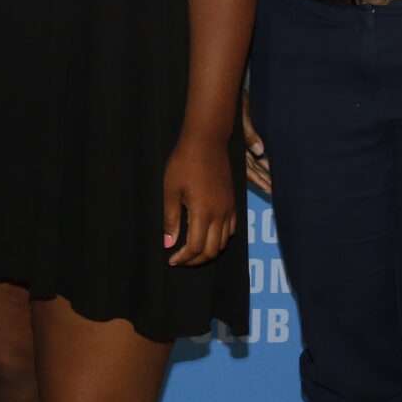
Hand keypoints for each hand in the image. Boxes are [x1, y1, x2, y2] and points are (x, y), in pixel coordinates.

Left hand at [162, 131, 236, 267]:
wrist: (207, 141)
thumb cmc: (184, 163)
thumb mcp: (171, 190)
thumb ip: (170, 219)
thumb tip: (168, 244)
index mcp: (203, 212)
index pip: (195, 247)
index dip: (183, 258)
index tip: (171, 260)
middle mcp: (220, 214)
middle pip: (212, 250)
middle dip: (195, 260)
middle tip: (180, 259)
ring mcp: (229, 208)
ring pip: (223, 242)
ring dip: (208, 251)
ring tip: (192, 251)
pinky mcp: (233, 202)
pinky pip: (231, 230)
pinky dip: (220, 239)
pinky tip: (207, 235)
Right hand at [242, 91, 271, 197]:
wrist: (227, 89)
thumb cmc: (233, 100)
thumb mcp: (242, 114)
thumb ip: (250, 133)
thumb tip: (260, 151)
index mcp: (234, 145)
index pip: (248, 169)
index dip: (259, 180)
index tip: (269, 189)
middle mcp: (235, 147)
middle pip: (249, 170)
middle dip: (261, 181)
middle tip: (272, 192)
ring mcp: (236, 143)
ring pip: (250, 164)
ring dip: (260, 173)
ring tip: (270, 185)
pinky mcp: (239, 137)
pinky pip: (249, 153)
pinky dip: (259, 161)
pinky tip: (266, 166)